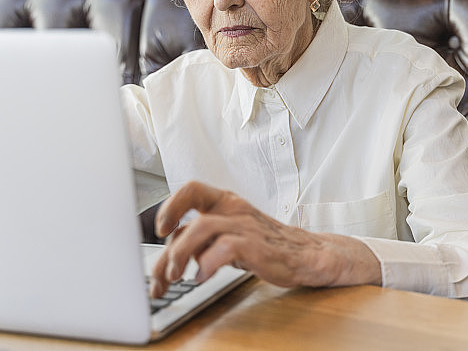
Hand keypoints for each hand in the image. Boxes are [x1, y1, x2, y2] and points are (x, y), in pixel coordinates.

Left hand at [150, 181, 381, 297]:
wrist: (308, 254)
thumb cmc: (266, 245)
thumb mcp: (230, 235)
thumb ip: (202, 239)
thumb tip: (167, 257)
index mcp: (226, 203)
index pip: (191, 190)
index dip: (170, 206)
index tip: (159, 229)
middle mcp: (234, 210)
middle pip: (191, 215)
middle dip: (168, 247)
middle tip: (162, 273)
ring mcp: (245, 227)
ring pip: (201, 230)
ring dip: (181, 255)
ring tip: (177, 277)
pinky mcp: (256, 246)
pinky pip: (224, 249)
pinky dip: (207, 264)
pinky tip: (203, 277)